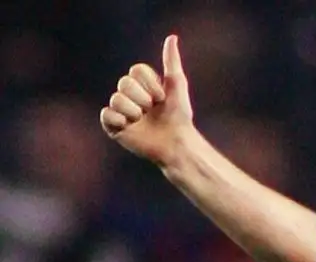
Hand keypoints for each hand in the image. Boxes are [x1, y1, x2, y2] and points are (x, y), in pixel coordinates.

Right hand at [99, 35, 193, 165]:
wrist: (176, 142)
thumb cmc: (179, 115)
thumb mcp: (177, 85)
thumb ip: (172, 61)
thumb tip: (172, 37)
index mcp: (143, 84)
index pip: (136, 70)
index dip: (151, 83)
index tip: (162, 97)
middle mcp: (130, 95)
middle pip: (124, 82)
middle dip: (143, 97)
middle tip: (152, 109)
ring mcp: (121, 111)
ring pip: (116, 99)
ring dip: (134, 110)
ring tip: (143, 120)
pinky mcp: (114, 126)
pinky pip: (107, 115)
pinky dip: (119, 120)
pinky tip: (131, 127)